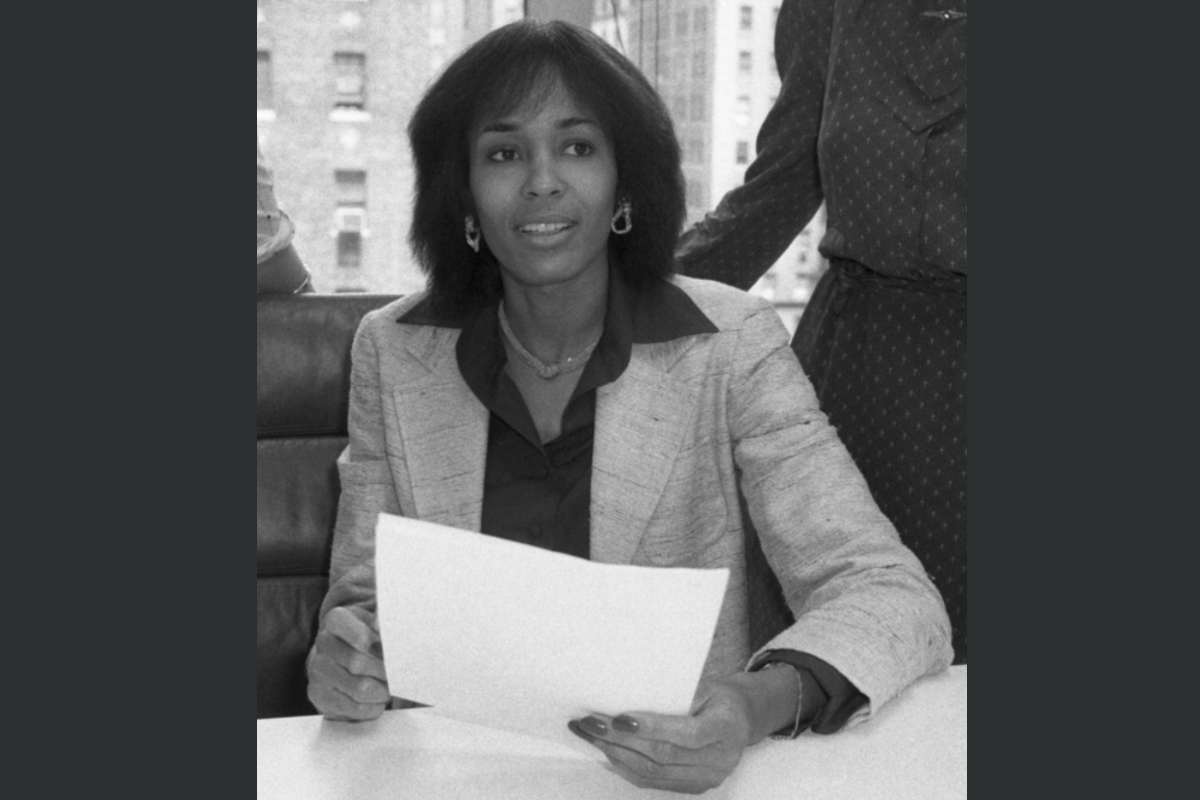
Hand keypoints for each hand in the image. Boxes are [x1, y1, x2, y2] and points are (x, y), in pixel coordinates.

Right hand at [306, 606, 389, 720]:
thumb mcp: (375, 620)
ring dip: (382, 690)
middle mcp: (323, 642)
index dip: (372, 643)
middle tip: (398, 673)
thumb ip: (382, 617)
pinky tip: (378, 698)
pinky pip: (354, 707)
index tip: (387, 650)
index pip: (354, 632)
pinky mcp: (318, 694)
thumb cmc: (367, 636)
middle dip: (384, 671)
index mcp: (336, 620)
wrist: (344, 657)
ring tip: (390, 686)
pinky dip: (373, 706)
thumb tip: (380, 623)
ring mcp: (317, 669)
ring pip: (359, 688)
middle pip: (358, 663)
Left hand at [568, 680, 756, 794]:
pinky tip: (606, 750)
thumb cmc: (719, 696)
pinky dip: (624, 766)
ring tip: (589, 734)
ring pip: (651, 772)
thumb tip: (630, 693)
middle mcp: (718, 761)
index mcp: (726, 730)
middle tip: (589, 722)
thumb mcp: (707, 685)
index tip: (617, 718)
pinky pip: (651, 781)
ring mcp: (705, 779)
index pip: (685, 735)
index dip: (650, 728)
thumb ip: (677, 694)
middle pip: (661, 756)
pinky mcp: (692, 787)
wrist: (741, 719)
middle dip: (620, 740)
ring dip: (614, 753)